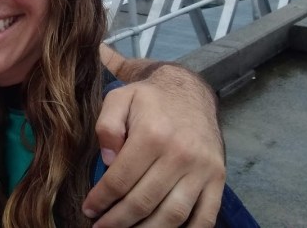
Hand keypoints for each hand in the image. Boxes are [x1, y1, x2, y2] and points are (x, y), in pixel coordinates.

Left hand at [82, 65, 225, 226]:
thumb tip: (108, 161)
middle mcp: (179, 154)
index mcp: (152, 134)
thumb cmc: (149, 99)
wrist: (190, 91)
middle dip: (118, 221)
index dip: (101, 199)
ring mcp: (201, 169)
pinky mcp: (218, 178)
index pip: (120, 179)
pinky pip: (205, 217)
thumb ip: (106, 126)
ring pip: (172, 215)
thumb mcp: (119, 98)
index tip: (89, 209)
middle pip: (143, 202)